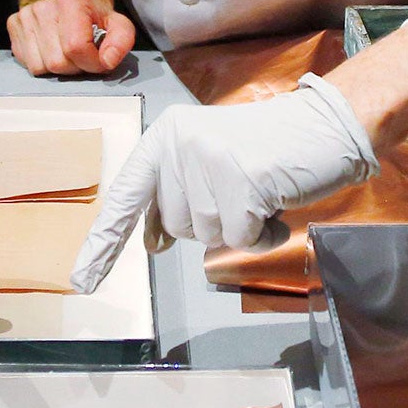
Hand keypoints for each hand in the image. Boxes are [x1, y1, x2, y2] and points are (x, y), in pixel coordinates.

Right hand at [7, 0, 133, 75]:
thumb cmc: (94, 11)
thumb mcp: (118, 23)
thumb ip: (122, 41)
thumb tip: (107, 62)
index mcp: (70, 2)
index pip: (76, 48)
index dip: (91, 62)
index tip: (99, 59)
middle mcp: (43, 7)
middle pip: (57, 62)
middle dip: (75, 67)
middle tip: (82, 54)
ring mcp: (25, 16)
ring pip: (40, 66)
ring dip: (57, 67)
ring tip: (66, 51)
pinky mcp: (13, 24)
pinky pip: (26, 63)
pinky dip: (42, 63)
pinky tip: (51, 49)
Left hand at [71, 73, 378, 292]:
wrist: (324, 126)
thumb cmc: (265, 148)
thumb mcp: (207, 162)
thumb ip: (174, 194)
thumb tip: (151, 241)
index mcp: (165, 136)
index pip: (126, 196)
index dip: (104, 242)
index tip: (83, 280)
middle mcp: (180, 142)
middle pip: (176, 226)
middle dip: (209, 222)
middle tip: (238, 188)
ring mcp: (211, 160)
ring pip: (207, 236)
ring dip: (237, 226)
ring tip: (258, 189)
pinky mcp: (244, 180)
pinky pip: (240, 239)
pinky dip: (261, 233)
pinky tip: (274, 201)